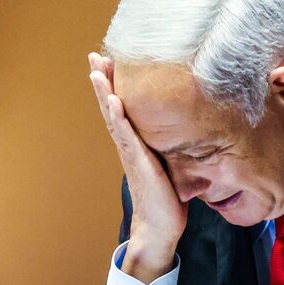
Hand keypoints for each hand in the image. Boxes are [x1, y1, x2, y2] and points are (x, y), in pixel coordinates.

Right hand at [88, 52, 187, 283]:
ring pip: (114, 117)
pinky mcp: (138, 162)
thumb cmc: (167, 200)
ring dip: (105, 93)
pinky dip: (119, 117)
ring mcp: (131, 153)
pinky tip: (114, 101)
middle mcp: (129, 145)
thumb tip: (189, 133)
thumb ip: (172, 148)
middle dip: (103, 81)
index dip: (114, 86)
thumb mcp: (172, 166)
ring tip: (96, 70)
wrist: (160, 228)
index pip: (122, 109)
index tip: (109, 63)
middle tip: (94, 56)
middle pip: (111, 107)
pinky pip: (127, 135)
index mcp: (136, 144)